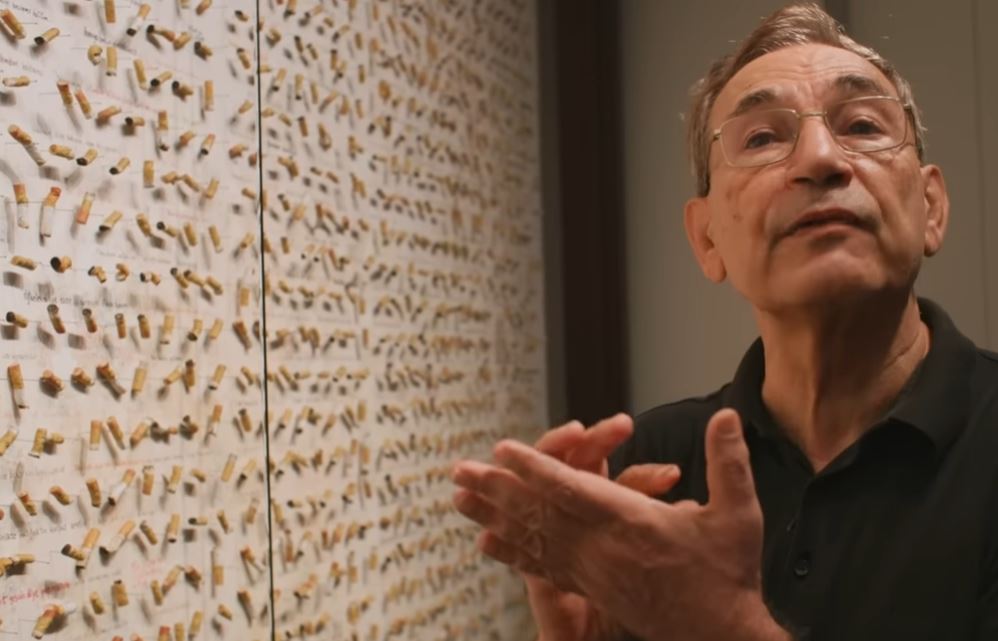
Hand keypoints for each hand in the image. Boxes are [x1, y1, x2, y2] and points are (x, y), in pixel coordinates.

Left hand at [452, 409, 788, 640]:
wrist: (717, 636)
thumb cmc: (727, 576)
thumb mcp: (739, 517)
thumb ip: (729, 463)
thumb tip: (728, 417)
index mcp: (633, 524)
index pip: (572, 490)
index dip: (535, 468)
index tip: (502, 450)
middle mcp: (602, 548)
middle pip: (537, 513)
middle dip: (496, 488)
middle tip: (459, 470)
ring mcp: (591, 571)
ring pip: (531, 538)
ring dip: (493, 516)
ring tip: (459, 499)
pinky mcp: (590, 588)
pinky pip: (541, 567)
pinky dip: (512, 551)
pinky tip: (487, 543)